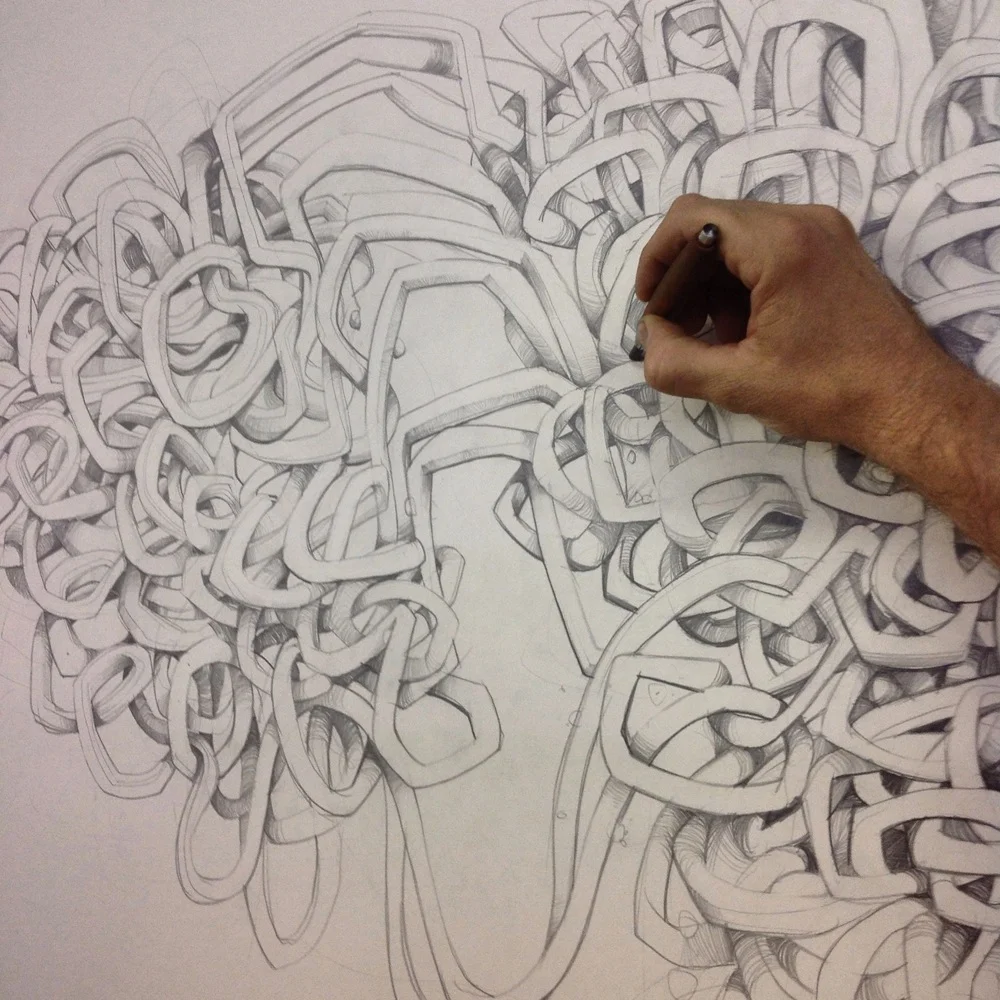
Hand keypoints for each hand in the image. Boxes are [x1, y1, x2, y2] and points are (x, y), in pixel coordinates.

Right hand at [634, 194, 963, 461]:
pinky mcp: (835, 250)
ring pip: (741, 237)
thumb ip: (675, 362)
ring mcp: (825, 232)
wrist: (911, 402)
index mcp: (780, 245)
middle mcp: (805, 222)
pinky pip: (769, 249)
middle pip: (715, 225)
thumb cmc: (830, 392)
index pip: (692, 218)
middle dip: (684, 276)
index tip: (652, 304)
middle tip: (677, 329)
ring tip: (713, 338)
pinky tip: (744, 331)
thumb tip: (649, 339)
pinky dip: (742, 283)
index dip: (657, 257)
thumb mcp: (738, 384)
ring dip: (712, 283)